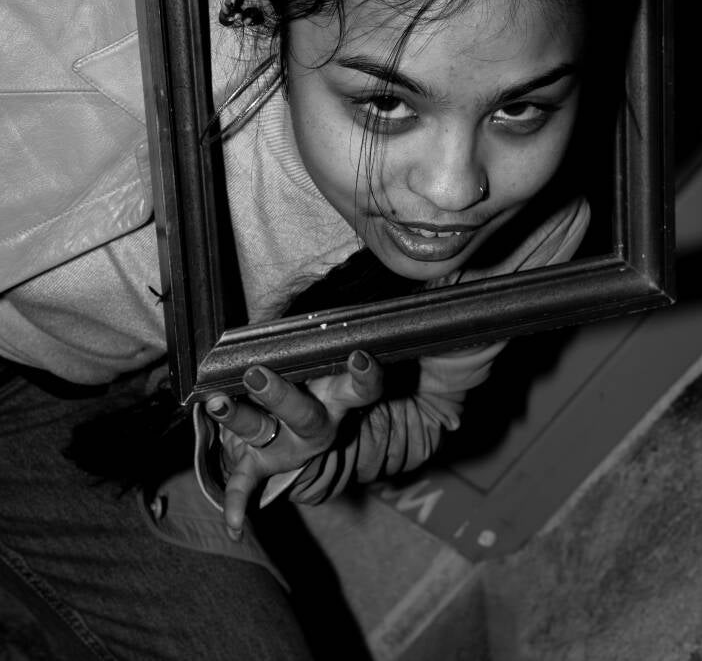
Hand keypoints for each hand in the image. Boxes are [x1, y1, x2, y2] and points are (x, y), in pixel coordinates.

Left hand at [205, 351, 382, 539]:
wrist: (298, 438)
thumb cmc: (312, 384)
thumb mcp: (327, 368)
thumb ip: (327, 342)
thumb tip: (339, 294)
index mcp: (337, 400)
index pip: (361, 389)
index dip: (365, 376)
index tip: (359, 355)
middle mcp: (317, 427)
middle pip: (304, 415)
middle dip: (279, 395)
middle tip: (256, 372)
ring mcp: (288, 448)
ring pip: (263, 432)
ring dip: (237, 419)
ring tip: (217, 402)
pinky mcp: (261, 465)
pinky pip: (246, 484)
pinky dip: (238, 504)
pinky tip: (234, 527)